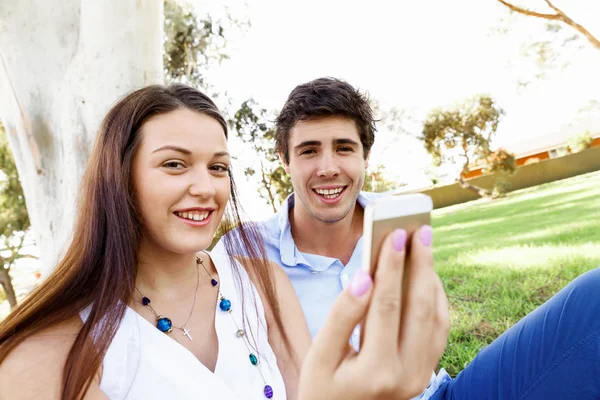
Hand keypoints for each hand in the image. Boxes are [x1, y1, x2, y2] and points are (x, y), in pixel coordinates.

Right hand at [298, 226, 448, 399]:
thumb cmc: (323, 387)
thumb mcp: (319, 355)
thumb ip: (342, 316)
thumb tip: (363, 278)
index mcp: (377, 371)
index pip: (387, 306)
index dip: (392, 267)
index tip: (396, 234)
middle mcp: (408, 375)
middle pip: (420, 307)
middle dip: (421, 264)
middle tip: (419, 229)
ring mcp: (421, 376)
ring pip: (436, 317)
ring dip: (431, 278)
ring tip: (424, 246)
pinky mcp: (426, 373)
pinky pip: (439, 331)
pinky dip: (437, 300)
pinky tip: (426, 276)